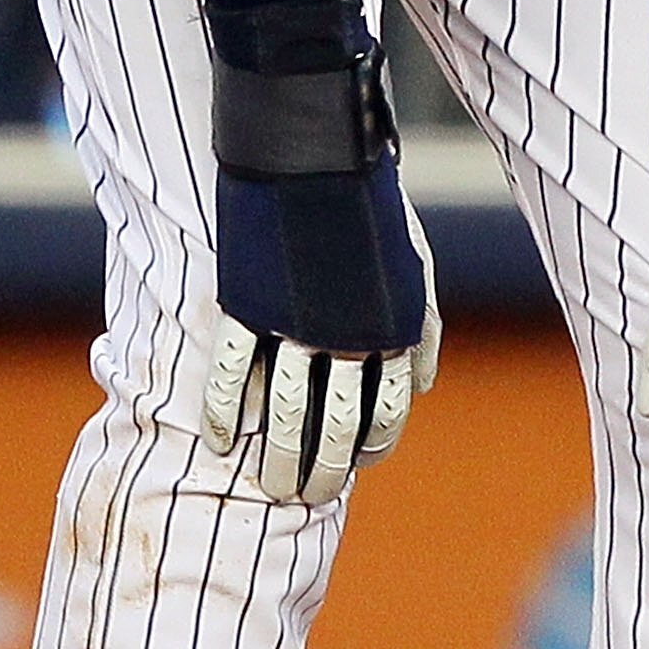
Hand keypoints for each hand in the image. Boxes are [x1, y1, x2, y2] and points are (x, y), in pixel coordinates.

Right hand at [202, 160, 440, 506]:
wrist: (313, 152)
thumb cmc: (367, 207)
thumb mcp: (412, 265)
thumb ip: (422, 326)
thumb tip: (424, 385)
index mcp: (394, 328)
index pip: (387, 413)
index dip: (371, 449)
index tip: (355, 467)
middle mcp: (350, 335)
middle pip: (337, 427)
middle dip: (324, 472)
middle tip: (306, 496)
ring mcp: (295, 323)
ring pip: (285, 416)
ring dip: (278, 460)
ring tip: (270, 487)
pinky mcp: (247, 307)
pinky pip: (235, 378)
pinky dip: (228, 417)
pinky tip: (224, 441)